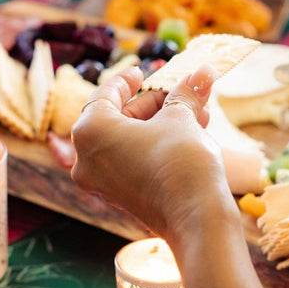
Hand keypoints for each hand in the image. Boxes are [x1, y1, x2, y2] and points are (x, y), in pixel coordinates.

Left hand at [71, 64, 234, 242]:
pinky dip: (155, 145)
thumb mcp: (182, 117)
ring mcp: (101, 181)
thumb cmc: (180, 161)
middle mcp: (86, 158)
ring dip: (162, 123)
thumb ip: (185, 93)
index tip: (140, 73)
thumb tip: (202, 72)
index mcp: (89, 131)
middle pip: (119, 119)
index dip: (125, 81)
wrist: (194, 216)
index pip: (104, 95)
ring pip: (130, 141)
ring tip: (197, 112)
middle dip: (155, 104)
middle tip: (182, 92)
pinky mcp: (119, 196)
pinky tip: (189, 134)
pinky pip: (132, 161)